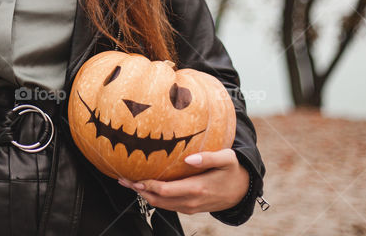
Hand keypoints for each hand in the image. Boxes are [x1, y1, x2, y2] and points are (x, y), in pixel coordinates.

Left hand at [117, 148, 248, 214]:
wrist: (242, 191)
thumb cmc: (233, 171)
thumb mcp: (226, 159)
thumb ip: (207, 158)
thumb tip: (188, 158)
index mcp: (197, 188)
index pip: (166, 190)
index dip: (148, 185)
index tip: (134, 177)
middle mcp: (191, 201)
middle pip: (158, 200)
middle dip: (139, 190)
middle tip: (123, 178)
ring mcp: (190, 206)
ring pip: (161, 205)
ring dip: (144, 195)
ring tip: (129, 182)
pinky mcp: (189, 208)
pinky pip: (168, 205)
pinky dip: (154, 197)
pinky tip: (146, 187)